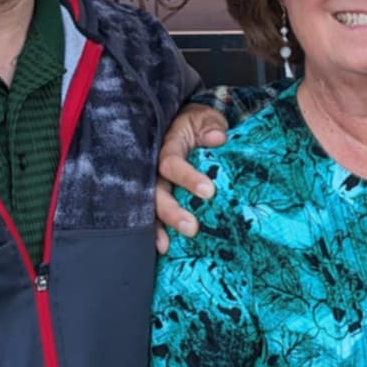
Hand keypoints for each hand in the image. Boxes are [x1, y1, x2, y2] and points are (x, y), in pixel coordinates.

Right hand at [154, 105, 228, 253]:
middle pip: (156, 191)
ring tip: (166, 246)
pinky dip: (155, 231)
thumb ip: (210, 127)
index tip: (209, 191)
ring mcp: (156, 183)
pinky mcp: (159, 196)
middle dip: (171, 211)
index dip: (187, 177)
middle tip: (191, 228)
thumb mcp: (206, 119)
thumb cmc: (199, 124)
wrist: (190, 126)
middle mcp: (156, 168)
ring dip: (158, 227)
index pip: (171, 163)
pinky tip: (161, 248)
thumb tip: (216, 138)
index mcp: (168, 147)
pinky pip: (153, 214)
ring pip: (150, 206)